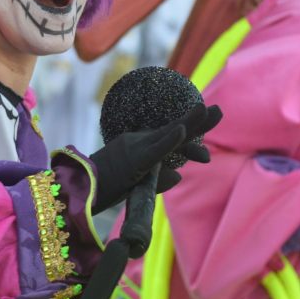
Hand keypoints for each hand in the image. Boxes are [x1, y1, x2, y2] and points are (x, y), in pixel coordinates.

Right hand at [90, 103, 221, 212]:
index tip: (211, 117)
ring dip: (189, 122)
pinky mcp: (135, 160)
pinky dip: (169, 139)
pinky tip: (183, 129)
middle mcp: (143, 143)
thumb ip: (159, 180)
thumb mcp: (137, 184)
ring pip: (168, 134)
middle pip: (176, 130)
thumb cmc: (103, 186)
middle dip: (199, 121)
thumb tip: (179, 176)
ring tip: (207, 109)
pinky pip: (155, 149)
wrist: (80, 189)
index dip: (194, 130)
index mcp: (144, 148)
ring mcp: (138, 149)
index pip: (173, 139)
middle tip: (220, 110)